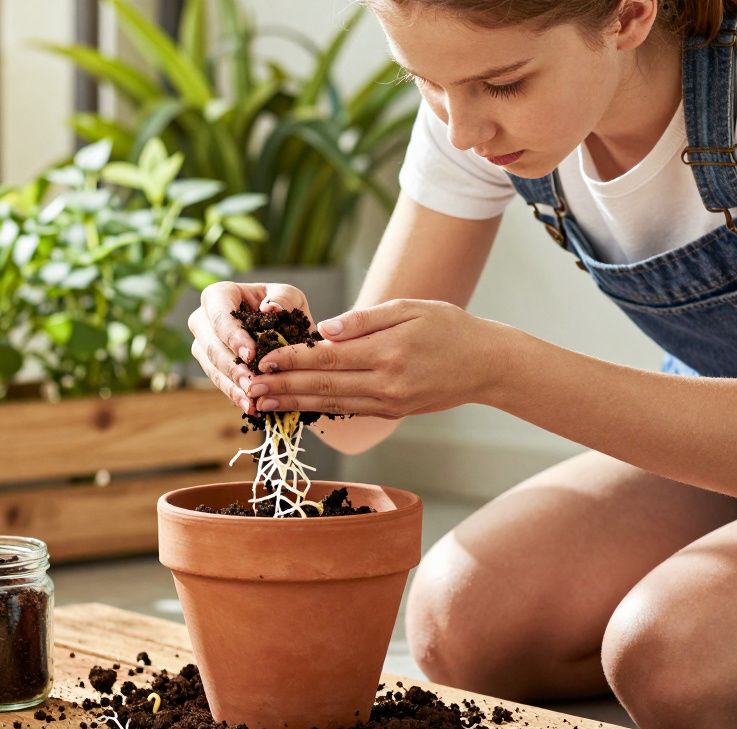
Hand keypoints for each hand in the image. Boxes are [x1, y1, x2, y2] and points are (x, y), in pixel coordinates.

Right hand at [188, 281, 312, 413]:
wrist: (284, 330)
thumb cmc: (284, 309)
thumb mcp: (291, 298)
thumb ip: (284, 298)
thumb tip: (271, 308)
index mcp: (218, 295)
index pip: (219, 315)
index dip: (232, 336)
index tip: (250, 355)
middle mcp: (203, 320)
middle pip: (211, 345)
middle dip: (232, 367)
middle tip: (253, 383)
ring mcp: (203, 345)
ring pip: (212, 367)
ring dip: (233, 385)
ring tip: (252, 400)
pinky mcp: (210, 367)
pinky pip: (218, 382)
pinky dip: (235, 394)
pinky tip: (250, 406)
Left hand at [243, 298, 501, 418]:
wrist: (488, 365)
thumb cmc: (450, 327)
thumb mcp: (410, 308)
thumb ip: (365, 320)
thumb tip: (323, 330)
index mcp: (387, 353)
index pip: (328, 359)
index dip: (292, 361)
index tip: (262, 362)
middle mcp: (386, 383)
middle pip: (324, 387)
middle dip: (283, 389)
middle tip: (248, 391)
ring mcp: (389, 403)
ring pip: (332, 405)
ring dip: (295, 404)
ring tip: (263, 405)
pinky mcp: (393, 412)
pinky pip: (350, 411)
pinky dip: (321, 410)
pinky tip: (297, 407)